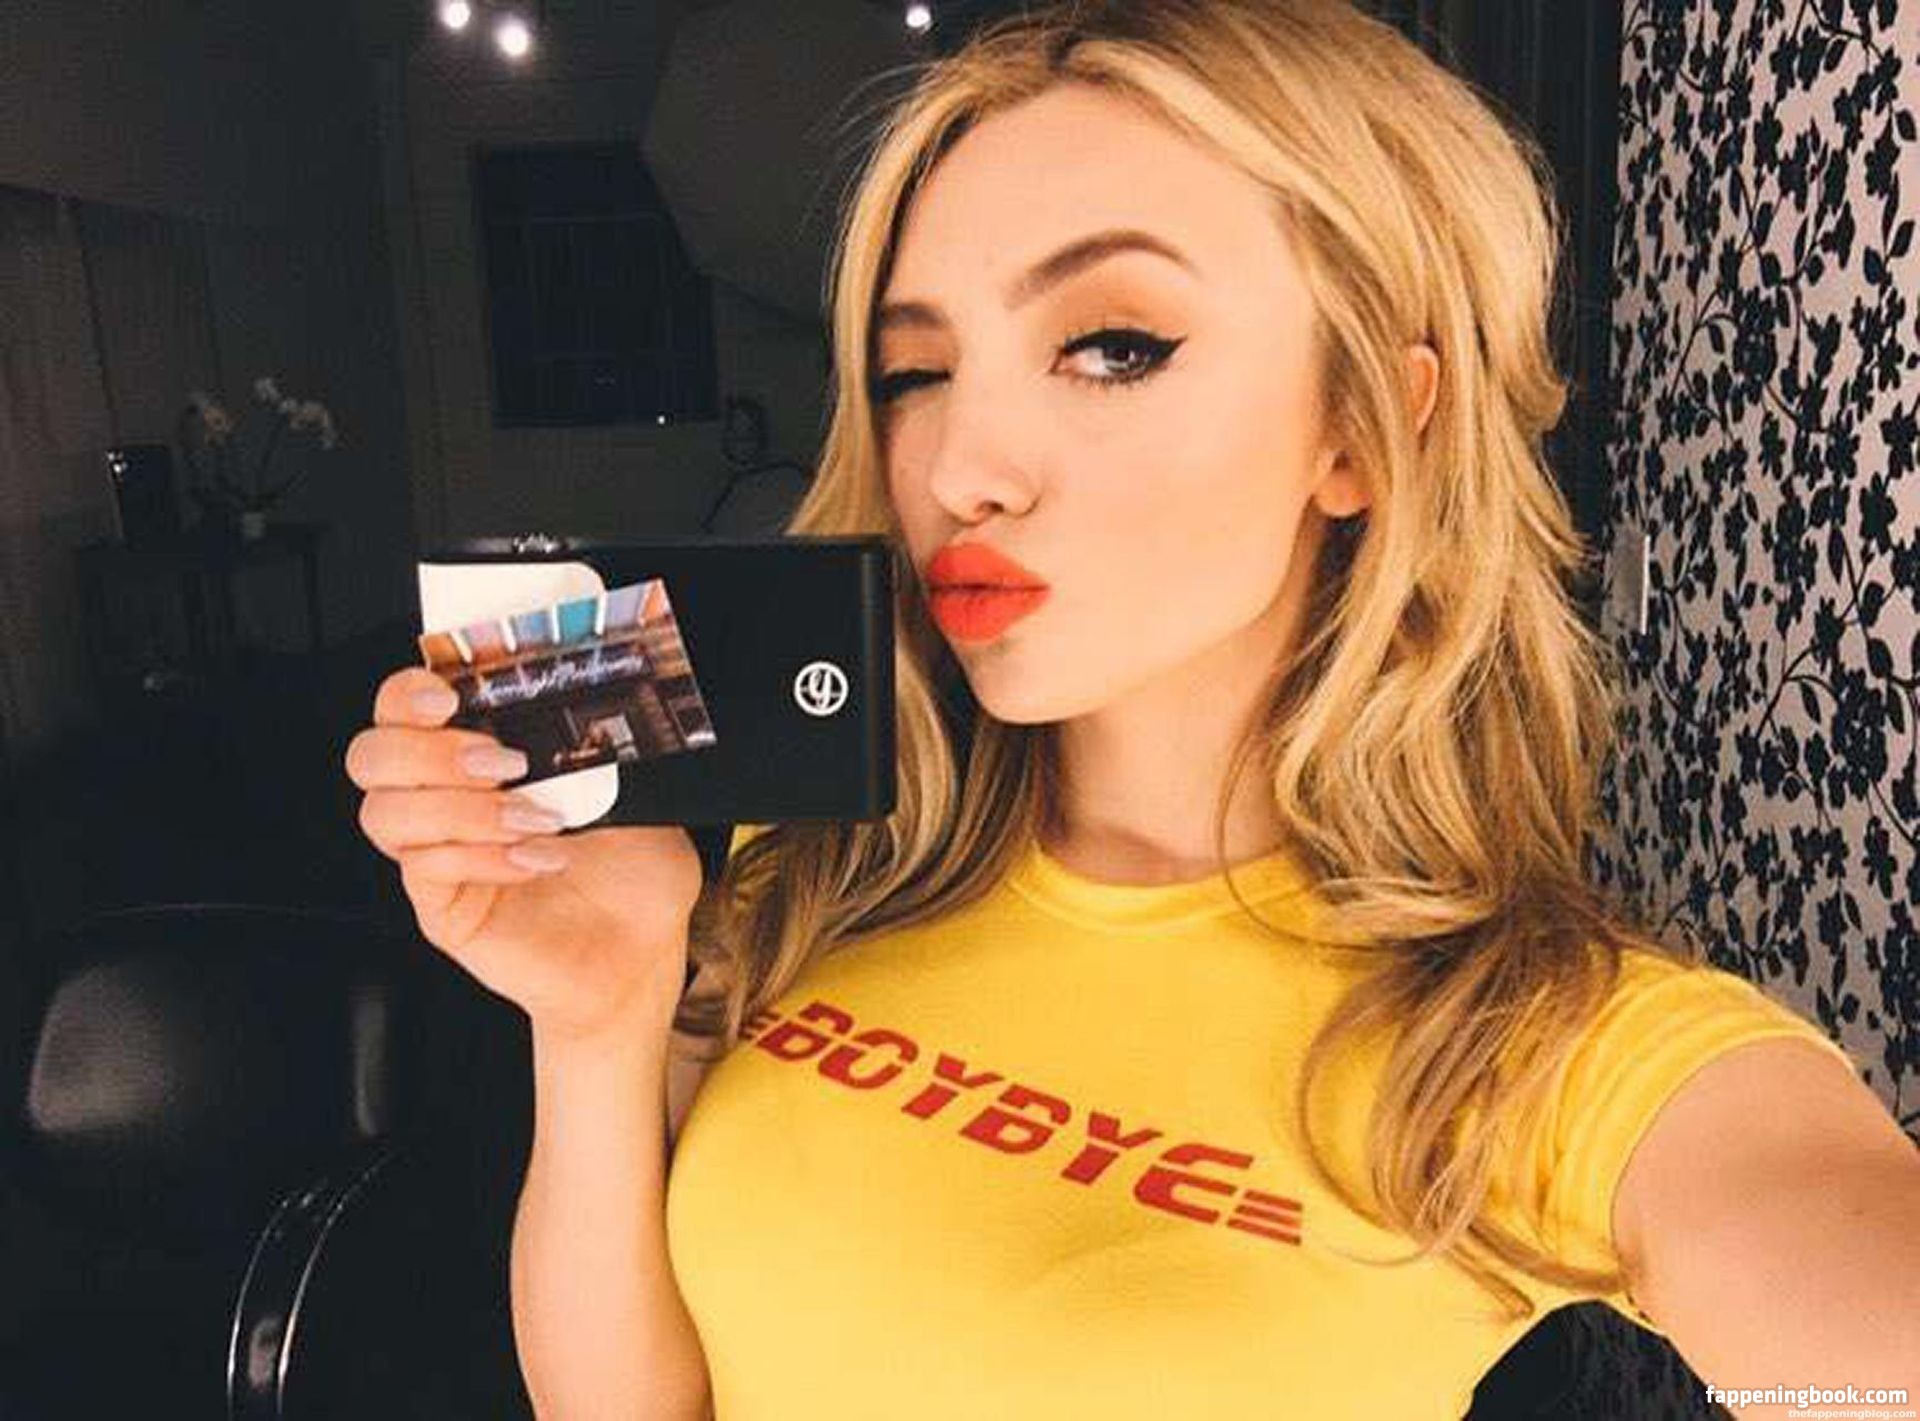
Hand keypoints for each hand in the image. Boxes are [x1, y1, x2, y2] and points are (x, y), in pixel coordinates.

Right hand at [345, 667, 706, 1041]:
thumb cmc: (632, 868)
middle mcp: (444, 800)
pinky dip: (480, 857)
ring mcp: (436, 855)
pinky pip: (424, 869)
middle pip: (371, 756)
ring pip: (384, 813)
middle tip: (503, 764)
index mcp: (478, 755)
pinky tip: (533, 860)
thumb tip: (588, 705)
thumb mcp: (626, 786)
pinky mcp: (442, 909)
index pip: (402, 708)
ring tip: (533, 819)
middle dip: (428, 750)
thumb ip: (591, 743)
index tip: (451, 695)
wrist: (644, 947)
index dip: (407, 693)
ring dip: (461, 808)